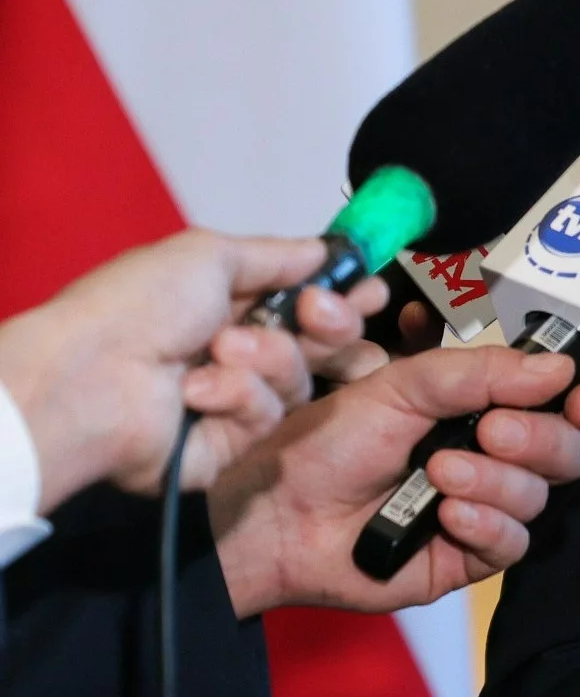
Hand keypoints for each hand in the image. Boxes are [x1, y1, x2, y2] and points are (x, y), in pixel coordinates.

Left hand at [0, 229, 387, 509]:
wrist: (91, 378)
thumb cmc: (136, 307)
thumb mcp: (211, 254)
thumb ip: (279, 255)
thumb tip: (324, 250)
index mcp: (226, 305)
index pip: (306, 303)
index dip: (342, 297)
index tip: (370, 290)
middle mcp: (234, 353)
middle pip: (319, 344)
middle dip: (329, 325)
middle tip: (318, 313)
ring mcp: (231, 401)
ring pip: (298, 380)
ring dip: (268, 358)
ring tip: (221, 350)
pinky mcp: (227, 446)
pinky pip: (267, 419)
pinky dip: (237, 397)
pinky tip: (199, 391)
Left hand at [207, 343, 579, 616]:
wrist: (277, 512)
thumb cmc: (330, 441)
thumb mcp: (406, 385)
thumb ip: (484, 372)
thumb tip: (561, 367)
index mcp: (486, 407)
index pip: (563, 403)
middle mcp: (495, 457)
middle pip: (567, 450)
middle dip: (537, 438)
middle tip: (490, 431)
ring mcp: (484, 509)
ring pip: (540, 496)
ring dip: (497, 480)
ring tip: (439, 473)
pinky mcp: (467, 558)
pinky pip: (513, 544)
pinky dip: (487, 524)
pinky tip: (448, 514)